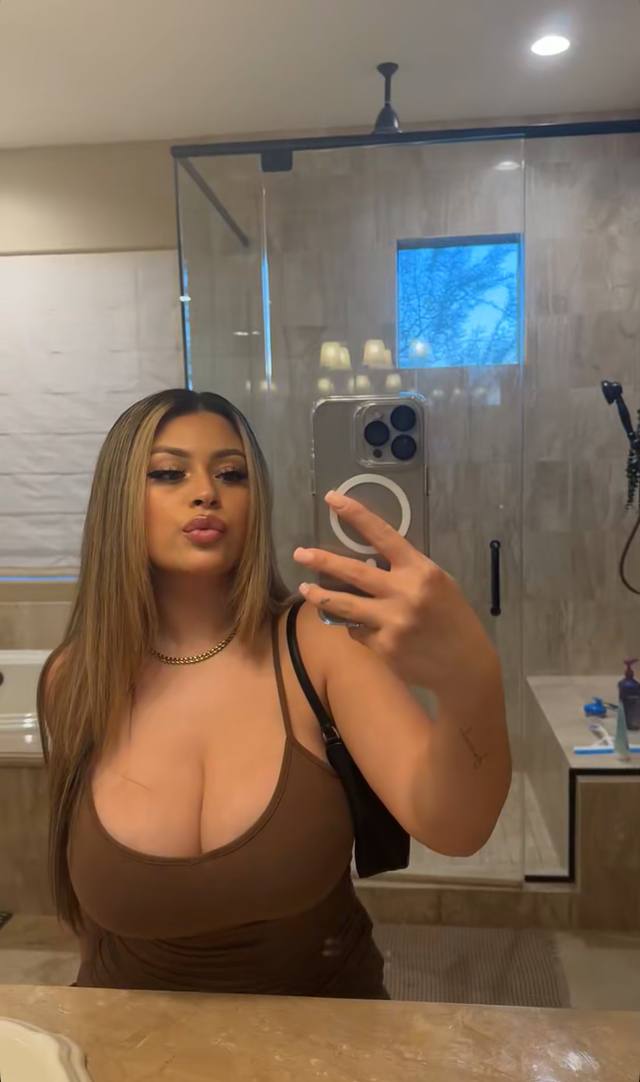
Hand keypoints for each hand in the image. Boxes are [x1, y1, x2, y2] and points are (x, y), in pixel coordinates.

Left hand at [293, 490, 498, 693]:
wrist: (465, 666)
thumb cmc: (452, 618)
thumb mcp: (438, 584)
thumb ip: (407, 571)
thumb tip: (369, 559)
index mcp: (421, 571)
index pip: (383, 535)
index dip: (356, 514)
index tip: (333, 499)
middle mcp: (404, 593)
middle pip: (353, 572)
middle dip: (322, 560)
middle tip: (300, 553)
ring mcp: (391, 622)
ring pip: (343, 605)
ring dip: (320, 596)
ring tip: (304, 589)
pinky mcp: (383, 647)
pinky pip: (357, 631)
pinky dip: (355, 626)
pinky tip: (363, 626)